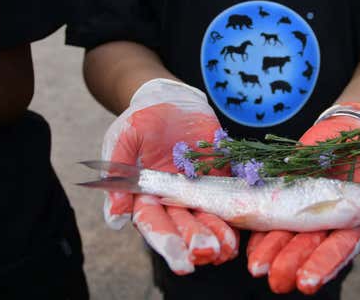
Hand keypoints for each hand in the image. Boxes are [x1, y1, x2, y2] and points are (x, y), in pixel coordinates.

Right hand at [101, 79, 238, 273]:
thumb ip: (118, 172)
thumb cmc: (141, 119)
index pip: (155, 224)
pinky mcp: (219, 176)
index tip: (182, 260)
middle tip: (207, 254)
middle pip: (183, 225)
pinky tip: (244, 225)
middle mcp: (172, 199)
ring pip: (207, 216)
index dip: (168, 242)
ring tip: (227, 249)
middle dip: (195, 241)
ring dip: (218, 233)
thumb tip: (115, 219)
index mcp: (145, 196)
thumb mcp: (123, 138)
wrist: (172, 99)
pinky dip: (236, 210)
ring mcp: (197, 189)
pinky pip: (229, 195)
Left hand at [247, 103, 359, 293]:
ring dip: (271, 251)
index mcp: (353, 223)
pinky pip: (270, 209)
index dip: (323, 265)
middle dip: (291, 263)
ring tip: (258, 268)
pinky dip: (259, 226)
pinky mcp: (286, 187)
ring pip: (286, 232)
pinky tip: (249, 243)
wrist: (353, 129)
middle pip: (307, 246)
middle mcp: (326, 220)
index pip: (338, 248)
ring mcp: (303, 205)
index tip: (307, 281)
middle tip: (277, 281)